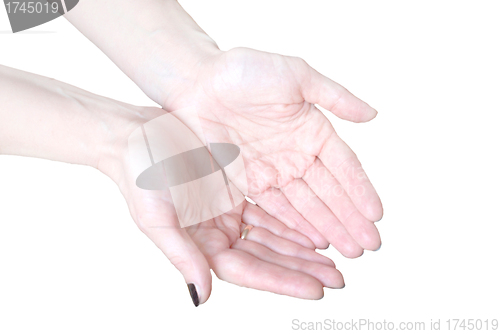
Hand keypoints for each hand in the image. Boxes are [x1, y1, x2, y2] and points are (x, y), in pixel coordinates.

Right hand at [108, 108, 344, 305]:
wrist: (135, 135)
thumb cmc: (139, 174)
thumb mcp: (156, 217)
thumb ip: (181, 257)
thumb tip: (201, 297)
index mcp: (200, 244)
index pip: (247, 270)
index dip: (282, 280)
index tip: (316, 289)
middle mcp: (217, 233)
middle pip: (267, 257)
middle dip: (301, 268)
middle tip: (337, 277)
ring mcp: (228, 214)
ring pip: (273, 236)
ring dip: (302, 247)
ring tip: (334, 258)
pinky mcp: (236, 193)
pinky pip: (271, 210)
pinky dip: (292, 221)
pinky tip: (315, 228)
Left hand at [162, 47, 382, 256]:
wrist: (195, 83)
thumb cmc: (243, 71)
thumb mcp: (295, 75)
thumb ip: (335, 96)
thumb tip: (373, 115)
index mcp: (312, 130)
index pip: (343, 166)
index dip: (360, 190)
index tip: (376, 215)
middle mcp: (296, 154)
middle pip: (328, 193)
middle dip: (349, 219)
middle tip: (368, 246)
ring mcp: (274, 170)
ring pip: (306, 205)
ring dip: (328, 228)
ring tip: (348, 251)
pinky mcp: (249, 182)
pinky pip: (276, 208)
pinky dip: (295, 226)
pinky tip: (313, 242)